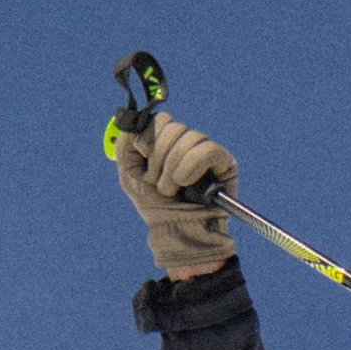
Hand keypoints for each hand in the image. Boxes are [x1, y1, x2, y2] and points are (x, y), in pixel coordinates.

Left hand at [115, 111, 237, 277]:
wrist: (174, 230)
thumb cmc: (155, 205)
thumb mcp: (130, 174)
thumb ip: (126, 145)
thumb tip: (133, 122)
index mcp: (167, 141)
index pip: (160, 119)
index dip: (149, 141)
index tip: (145, 166)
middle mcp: (188, 142)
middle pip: (173, 127)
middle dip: (159, 160)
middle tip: (158, 183)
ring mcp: (207, 150)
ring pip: (189, 138)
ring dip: (173, 169)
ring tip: (171, 189)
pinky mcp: (224, 162)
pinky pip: (207, 150)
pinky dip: (191, 167)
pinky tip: (186, 183)